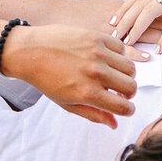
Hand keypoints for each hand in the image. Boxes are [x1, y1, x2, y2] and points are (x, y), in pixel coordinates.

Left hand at [1, 25, 145, 127]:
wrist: (30, 51)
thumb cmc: (46, 79)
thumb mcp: (67, 103)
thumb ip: (93, 114)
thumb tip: (114, 124)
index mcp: (88, 94)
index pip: (123, 107)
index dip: (128, 110)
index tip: (125, 107)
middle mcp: (96, 74)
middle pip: (132, 87)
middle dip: (128, 93)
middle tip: (119, 91)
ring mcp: (97, 53)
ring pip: (130, 67)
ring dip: (125, 74)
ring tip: (113, 74)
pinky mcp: (96, 37)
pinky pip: (121, 47)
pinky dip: (118, 55)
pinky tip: (107, 59)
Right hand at [46, 0, 161, 50]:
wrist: (48, 19)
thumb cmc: (72, 21)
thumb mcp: (98, 15)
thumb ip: (117, 20)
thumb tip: (133, 27)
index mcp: (120, 9)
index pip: (151, 11)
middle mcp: (119, 16)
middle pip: (153, 20)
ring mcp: (109, 29)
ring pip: (143, 32)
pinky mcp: (97, 41)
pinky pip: (120, 48)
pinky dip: (135, 51)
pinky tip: (149, 56)